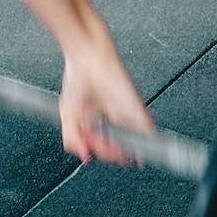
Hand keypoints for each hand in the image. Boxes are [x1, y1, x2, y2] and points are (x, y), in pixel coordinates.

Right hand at [59, 47, 155, 165]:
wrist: (88, 59)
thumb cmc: (78, 80)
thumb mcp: (68, 115)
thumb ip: (73, 139)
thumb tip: (85, 157)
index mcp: (98, 124)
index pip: (103, 148)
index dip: (99, 153)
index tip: (91, 152)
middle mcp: (114, 121)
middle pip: (118, 148)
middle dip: (110, 153)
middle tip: (100, 146)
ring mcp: (127, 116)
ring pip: (133, 144)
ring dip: (126, 152)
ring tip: (118, 152)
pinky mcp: (137, 108)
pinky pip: (148, 129)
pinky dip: (148, 143)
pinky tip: (142, 151)